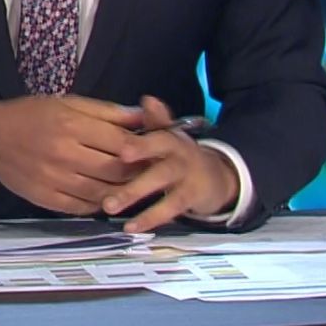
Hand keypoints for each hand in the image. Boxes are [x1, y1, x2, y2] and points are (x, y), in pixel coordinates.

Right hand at [0, 95, 144, 214]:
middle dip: (138, 172)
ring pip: (102, 193)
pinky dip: (99, 204)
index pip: (121, 142)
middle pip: (115, 170)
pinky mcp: (44, 199)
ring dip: (123, 192)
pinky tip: (107, 195)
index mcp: (71, 125)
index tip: (154, 148)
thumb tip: (143, 117)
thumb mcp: (70, 102)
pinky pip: (81, 207)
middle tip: (150, 170)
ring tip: (134, 185)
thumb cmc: (32, 115)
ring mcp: (53, 180)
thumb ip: (108, 112)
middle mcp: (63, 154)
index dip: (143, 147)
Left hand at [103, 95, 239, 231]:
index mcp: (171, 139)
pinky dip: (150, 219)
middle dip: (135, 166)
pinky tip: (131, 227)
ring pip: (161, 184)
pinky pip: (169, 208)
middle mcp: (180, 155)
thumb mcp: (170, 136)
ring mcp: (186, 177)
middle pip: (158, 160)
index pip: (157, 136)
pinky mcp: (190, 198)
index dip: (141, 143)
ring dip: (135, 194)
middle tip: (113, 171)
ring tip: (109, 207)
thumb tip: (148, 98)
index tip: (121, 150)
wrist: (216, 176)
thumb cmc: (180, 156)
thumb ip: (156, 121)